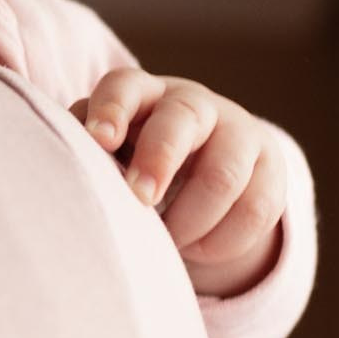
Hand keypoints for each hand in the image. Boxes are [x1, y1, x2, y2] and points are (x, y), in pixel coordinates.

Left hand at [72, 70, 285, 297]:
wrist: (206, 165)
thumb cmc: (136, 156)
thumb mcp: (113, 149)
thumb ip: (90, 152)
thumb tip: (67, 173)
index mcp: (144, 94)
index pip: (125, 86)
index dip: (111, 109)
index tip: (98, 140)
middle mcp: (192, 105)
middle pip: (181, 119)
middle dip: (159, 160)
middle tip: (140, 200)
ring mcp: (237, 132)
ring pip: (224, 173)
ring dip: (192, 219)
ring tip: (169, 243)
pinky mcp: (271, 168)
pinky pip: (256, 209)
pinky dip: (222, 241)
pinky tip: (196, 251)